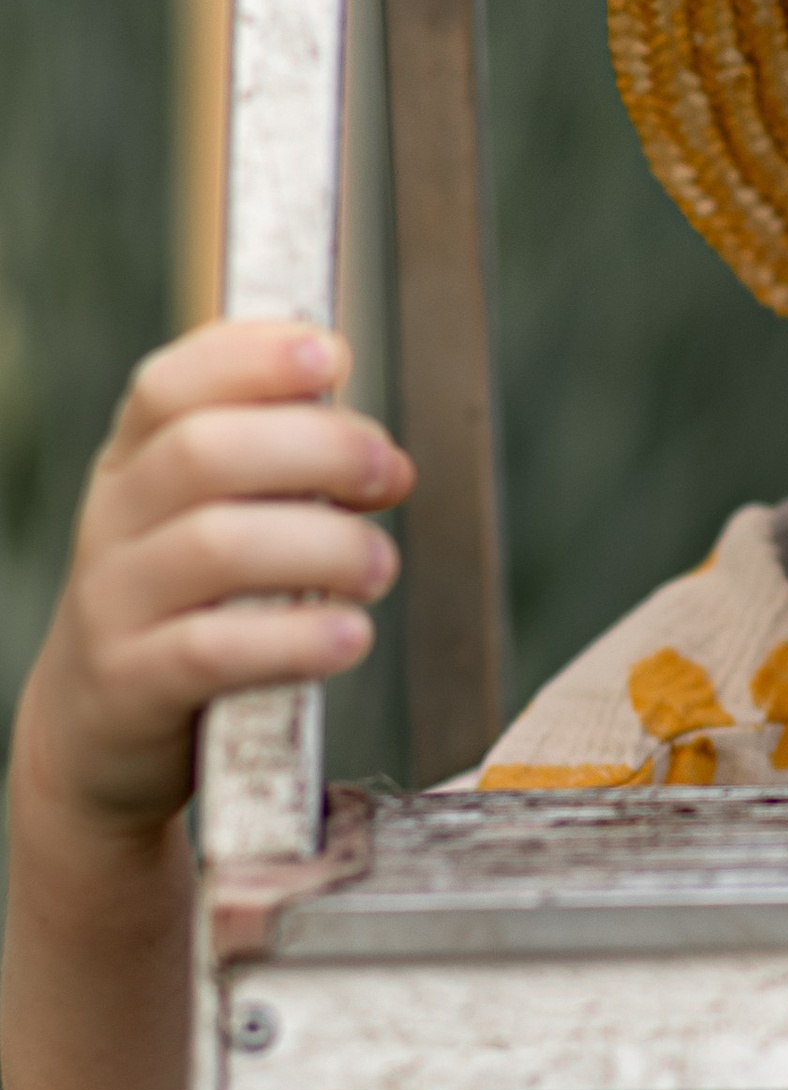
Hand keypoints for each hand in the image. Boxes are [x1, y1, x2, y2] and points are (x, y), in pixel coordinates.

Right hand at [16, 321, 413, 840]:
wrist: (97, 734)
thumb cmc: (187, 611)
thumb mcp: (214, 525)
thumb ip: (285, 480)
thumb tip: (384, 458)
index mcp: (135, 465)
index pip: (171, 384)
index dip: (252, 357)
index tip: (332, 355)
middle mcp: (115, 521)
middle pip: (204, 450)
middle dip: (316, 447)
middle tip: (388, 473)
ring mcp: (115, 602)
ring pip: (215, 545)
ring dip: (324, 546)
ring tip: (379, 567)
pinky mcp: (133, 684)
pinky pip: (215, 650)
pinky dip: (296, 638)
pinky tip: (349, 637)